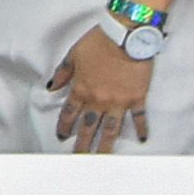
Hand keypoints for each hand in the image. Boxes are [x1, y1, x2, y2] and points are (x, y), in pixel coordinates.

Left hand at [48, 24, 152, 152]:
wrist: (125, 36)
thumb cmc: (99, 42)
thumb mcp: (73, 54)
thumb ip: (63, 73)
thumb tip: (52, 87)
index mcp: (81, 89)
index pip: (69, 114)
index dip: (64, 126)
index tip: (62, 137)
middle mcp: (98, 100)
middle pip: (88, 127)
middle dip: (82, 144)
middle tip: (78, 158)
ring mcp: (118, 101)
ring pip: (111, 129)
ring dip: (106, 145)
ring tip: (102, 158)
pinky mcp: (137, 98)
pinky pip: (138, 117)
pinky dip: (140, 128)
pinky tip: (141, 140)